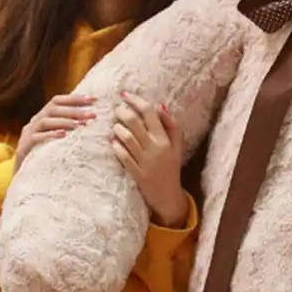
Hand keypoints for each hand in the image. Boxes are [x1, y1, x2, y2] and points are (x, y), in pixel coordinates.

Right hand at [14, 93, 94, 170]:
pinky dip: (50, 135)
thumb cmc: (47, 156)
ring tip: (80, 125)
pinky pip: (36, 138)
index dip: (75, 98)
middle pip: (52, 109)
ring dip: (64, 121)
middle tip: (92, 115)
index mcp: (42, 117)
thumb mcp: (58, 138)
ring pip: (44, 121)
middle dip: (74, 110)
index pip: (57, 101)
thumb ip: (70, 127)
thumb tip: (94, 119)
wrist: (27, 176)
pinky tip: (63, 135)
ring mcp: (27, 134)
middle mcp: (34, 122)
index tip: (94, 99)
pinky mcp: (24, 147)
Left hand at [112, 91, 189, 227]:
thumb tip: (160, 106)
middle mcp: (155, 148)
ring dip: (117, 128)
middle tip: (117, 108)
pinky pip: (123, 157)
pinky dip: (116, 147)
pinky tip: (113, 142)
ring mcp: (145, 161)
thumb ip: (171, 125)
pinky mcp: (137, 173)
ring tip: (114, 125)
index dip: (136, 101)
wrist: (169, 196)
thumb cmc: (172, 167)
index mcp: (165, 139)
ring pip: (127, 138)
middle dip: (123, 112)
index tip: (125, 94)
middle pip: (135, 123)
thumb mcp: (178, 146)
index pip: (150, 113)